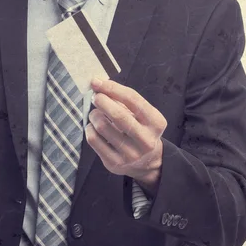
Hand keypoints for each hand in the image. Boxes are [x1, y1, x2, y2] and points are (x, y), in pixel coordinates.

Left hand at [85, 78, 166, 194]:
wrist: (147, 162)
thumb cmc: (140, 128)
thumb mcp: (141, 114)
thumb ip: (123, 99)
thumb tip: (97, 85)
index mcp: (156, 123)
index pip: (132, 99)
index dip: (112, 88)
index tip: (96, 82)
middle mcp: (146, 140)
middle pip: (118, 115)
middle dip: (102, 101)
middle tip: (95, 97)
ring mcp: (130, 154)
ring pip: (103, 127)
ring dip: (94, 115)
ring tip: (96, 113)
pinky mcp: (115, 163)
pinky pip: (94, 140)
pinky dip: (89, 128)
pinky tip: (94, 127)